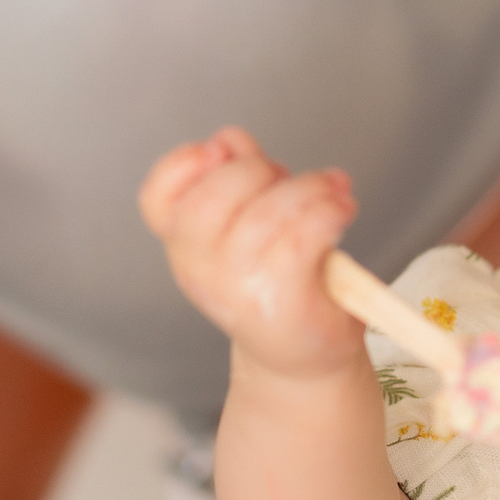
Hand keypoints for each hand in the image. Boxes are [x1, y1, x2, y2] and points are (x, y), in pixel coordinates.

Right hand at [138, 127, 363, 381]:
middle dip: (257, 171)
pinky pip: (300, 238)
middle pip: (211, 198)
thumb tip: (232, 140)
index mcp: (185, 249)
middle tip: (290, 178)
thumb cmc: (283, 286)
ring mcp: (236, 291)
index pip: (156, 201)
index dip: (182, 164)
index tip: (219, 148)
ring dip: (307, 189)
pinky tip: (342, 210)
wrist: (305, 360)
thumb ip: (240, 179)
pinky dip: (328, 211)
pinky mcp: (279, 302)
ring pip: (263, 215)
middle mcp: (199, 272)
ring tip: (333, 192)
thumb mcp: (252, 227)